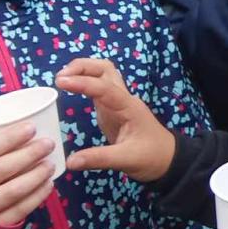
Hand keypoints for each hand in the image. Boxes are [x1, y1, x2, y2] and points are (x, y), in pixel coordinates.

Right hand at [0, 123, 55, 225]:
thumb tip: (20, 134)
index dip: (9, 139)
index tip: (31, 127)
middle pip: (1, 169)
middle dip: (29, 154)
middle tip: (48, 144)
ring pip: (12, 191)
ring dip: (36, 175)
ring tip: (50, 164)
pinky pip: (18, 211)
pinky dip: (36, 196)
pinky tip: (47, 185)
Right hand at [59, 58, 175, 182]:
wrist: (167, 159)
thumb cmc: (151, 157)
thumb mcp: (126, 160)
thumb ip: (99, 158)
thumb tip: (70, 161)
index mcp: (129, 107)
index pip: (105, 88)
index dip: (83, 83)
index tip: (61, 81)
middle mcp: (123, 99)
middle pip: (105, 70)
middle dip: (83, 67)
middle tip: (60, 77)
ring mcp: (117, 102)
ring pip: (102, 75)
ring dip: (83, 71)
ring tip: (62, 79)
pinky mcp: (111, 109)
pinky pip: (98, 88)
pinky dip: (84, 82)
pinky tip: (70, 87)